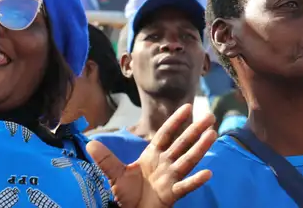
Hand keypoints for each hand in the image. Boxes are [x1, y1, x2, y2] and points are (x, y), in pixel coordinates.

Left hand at [87, 104, 216, 207]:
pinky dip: (196, 180)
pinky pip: (185, 186)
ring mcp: (170, 179)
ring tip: (212, 135)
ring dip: (200, 148)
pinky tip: (207, 173)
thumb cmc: (127, 194)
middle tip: (210, 117)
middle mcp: (165, 164)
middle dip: (195, 131)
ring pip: (188, 161)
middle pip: (182, 144)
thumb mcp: (115, 174)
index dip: (176, 121)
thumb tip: (91, 143)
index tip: (188, 107)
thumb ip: (106, 159)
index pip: (166, 135)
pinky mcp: (172, 194)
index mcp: (153, 156)